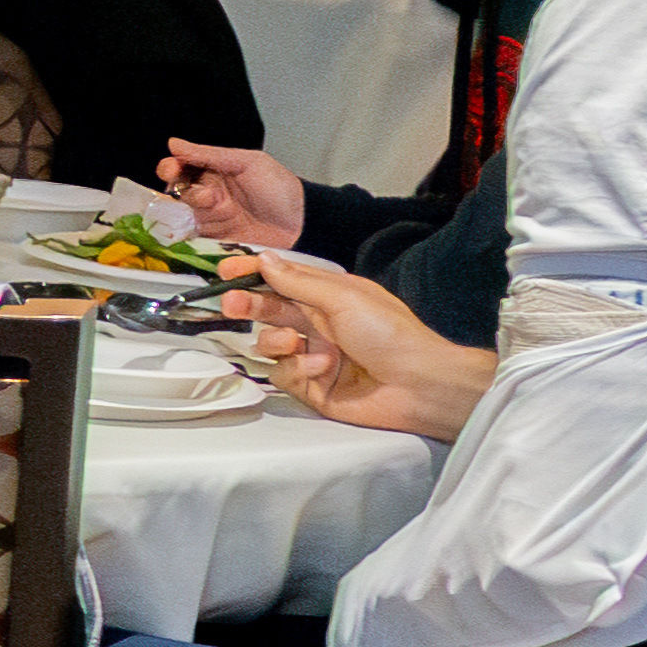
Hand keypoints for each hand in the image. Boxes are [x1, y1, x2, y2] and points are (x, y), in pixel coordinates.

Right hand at [147, 136, 310, 256]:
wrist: (302, 224)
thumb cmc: (279, 189)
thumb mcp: (247, 162)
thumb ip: (209, 154)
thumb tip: (173, 143)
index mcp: (214, 173)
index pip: (181, 168)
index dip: (171, 168)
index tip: (171, 169)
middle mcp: (207, 195)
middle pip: (177, 191)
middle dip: (185, 191)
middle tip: (205, 194)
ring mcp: (210, 219)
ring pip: (183, 213)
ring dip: (196, 210)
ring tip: (220, 209)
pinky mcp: (213, 241)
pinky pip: (191, 237)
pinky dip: (189, 233)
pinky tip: (199, 229)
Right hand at [223, 248, 484, 438]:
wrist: (418, 385)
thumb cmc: (391, 334)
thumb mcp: (344, 297)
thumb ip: (298, 281)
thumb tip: (265, 260)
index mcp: (330, 297)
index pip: (283, 279)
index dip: (254, 273)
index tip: (227, 270)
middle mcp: (319, 324)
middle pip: (269, 310)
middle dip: (248, 305)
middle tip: (231, 304)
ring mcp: (313, 355)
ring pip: (269, 344)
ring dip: (277, 341)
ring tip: (295, 344)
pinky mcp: (311, 386)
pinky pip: (282, 374)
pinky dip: (296, 369)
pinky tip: (320, 368)